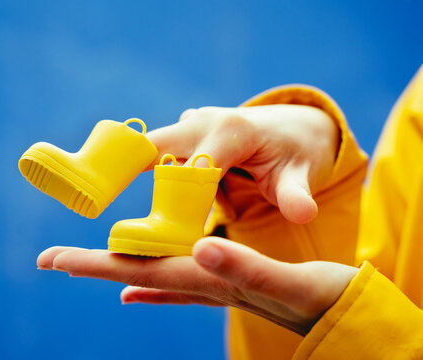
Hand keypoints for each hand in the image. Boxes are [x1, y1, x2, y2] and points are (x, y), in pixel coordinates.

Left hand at [38, 237, 357, 334]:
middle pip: (134, 274)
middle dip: (91, 265)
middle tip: (50, 259)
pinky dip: (151, 285)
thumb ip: (247, 269)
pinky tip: (134, 290)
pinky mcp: (229, 286)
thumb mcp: (293, 283)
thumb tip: (201, 248)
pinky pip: (178, 284)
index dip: (95, 264)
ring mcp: (213, 288)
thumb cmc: (327, 302)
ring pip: (151, 277)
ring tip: (84, 265)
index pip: (139, 272)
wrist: (348, 319)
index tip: (54, 260)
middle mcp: (203, 286)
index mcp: (210, 281)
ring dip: (116, 268)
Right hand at [146, 105, 338, 223]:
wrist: (295, 129)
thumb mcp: (301, 176)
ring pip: (158, 159)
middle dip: (135, 175)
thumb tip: (303, 214)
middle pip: (152, 150)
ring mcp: (191, 123)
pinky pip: (167, 160)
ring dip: (170, 187)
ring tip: (224, 206)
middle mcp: (203, 121)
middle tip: (129, 210)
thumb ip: (296, 196)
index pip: (190, 172)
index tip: (181, 233)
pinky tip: (216, 195)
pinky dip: (176, 182)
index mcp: (230, 130)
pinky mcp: (186, 131)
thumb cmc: (297, 154)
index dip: (182, 204)